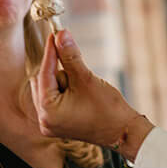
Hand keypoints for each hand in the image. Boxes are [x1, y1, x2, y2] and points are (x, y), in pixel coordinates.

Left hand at [31, 30, 135, 146]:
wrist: (124, 133)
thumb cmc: (108, 109)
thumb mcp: (86, 79)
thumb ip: (70, 56)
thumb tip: (61, 34)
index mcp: (48, 112)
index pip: (44, 74)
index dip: (51, 52)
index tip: (54, 34)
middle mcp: (44, 120)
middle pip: (43, 83)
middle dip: (59, 72)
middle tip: (75, 65)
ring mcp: (50, 125)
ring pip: (49, 91)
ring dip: (63, 82)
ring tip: (83, 87)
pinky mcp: (58, 125)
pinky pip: (54, 101)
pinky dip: (64, 92)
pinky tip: (80, 93)